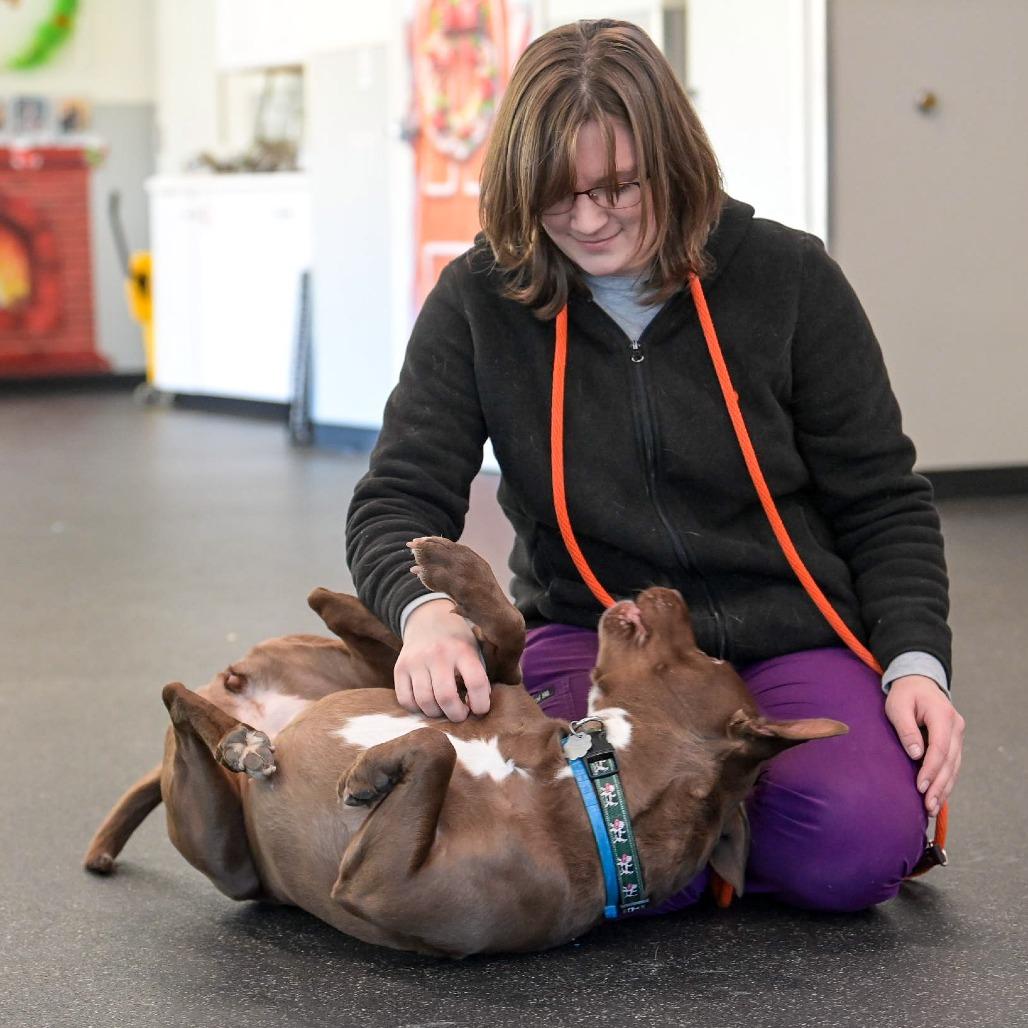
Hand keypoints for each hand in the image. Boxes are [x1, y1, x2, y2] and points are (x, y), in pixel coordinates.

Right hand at [394, 598, 491, 721]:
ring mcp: (416, 660)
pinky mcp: (400, 668)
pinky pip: (406, 700)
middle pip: (446, 697)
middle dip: (456, 715)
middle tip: (461, 714)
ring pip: (425, 702)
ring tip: (444, 708)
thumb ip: (478, 676)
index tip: (480, 710)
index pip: (476, 682)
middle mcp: (438, 654)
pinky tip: (427, 702)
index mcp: (462, 649)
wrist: (428, 617)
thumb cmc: (457, 641)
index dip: (481, 704)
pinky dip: (417, 709)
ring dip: (437, 714)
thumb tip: (478, 708)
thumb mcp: (474, 649)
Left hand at [884, 675, 964, 815]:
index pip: (940, 748)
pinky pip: (952, 765)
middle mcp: (956, 727)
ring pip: (954, 766)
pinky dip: (946, 781)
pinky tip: (938, 796)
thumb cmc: (905, 694)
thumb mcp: (898, 706)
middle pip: (950, 761)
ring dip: (944, 788)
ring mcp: (958, 735)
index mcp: (943, 715)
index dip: (930, 769)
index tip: (920, 786)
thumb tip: (916, 754)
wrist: (919, 683)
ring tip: (931, 807)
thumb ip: (906, 729)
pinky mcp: (954, 742)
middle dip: (938, 785)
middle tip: (927, 805)